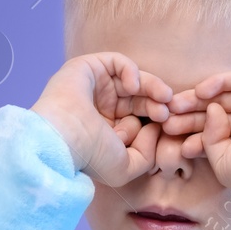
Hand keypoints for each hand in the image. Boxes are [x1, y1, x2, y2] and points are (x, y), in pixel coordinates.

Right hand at [31, 53, 172, 185]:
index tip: (166, 129)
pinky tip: (133, 87)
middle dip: (157, 105)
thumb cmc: (91, 156)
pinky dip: (131, 71)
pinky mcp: (88, 68)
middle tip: (167, 113)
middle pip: (139, 100)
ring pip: (133, 81)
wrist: (63, 139)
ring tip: (164, 98)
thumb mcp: (126, 167)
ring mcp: (94, 88)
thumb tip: (154, 128)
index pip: (139, 120)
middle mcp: (101, 109)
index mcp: (107, 131)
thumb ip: (148, 153)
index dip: (155, 122)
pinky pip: (118, 62)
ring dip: (152, 88)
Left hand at [165, 71, 230, 192]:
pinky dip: (217, 83)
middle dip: (187, 113)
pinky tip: (200, 93)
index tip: (166, 133)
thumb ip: (209, 137)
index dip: (187, 129)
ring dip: (196, 99)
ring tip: (175, 106)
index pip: (209, 129)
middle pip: (212, 110)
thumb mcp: (221, 160)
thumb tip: (209, 110)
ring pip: (221, 95)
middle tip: (165, 117)